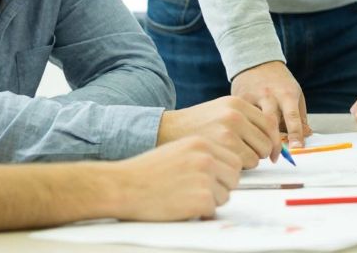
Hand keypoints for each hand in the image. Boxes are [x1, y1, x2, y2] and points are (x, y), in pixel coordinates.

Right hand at [105, 136, 241, 220]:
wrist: (123, 186)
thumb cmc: (146, 171)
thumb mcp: (178, 150)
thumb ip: (202, 155)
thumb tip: (223, 167)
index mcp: (202, 143)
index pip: (233, 159)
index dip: (224, 173)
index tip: (214, 180)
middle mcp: (206, 157)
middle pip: (234, 176)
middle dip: (222, 187)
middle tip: (202, 192)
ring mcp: (205, 177)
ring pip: (226, 195)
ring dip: (211, 201)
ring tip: (187, 198)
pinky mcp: (201, 198)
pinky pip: (213, 210)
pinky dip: (200, 213)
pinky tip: (182, 206)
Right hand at [158, 95, 279, 167]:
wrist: (161, 134)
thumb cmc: (191, 126)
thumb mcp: (220, 111)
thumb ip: (245, 119)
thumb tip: (273, 138)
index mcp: (236, 104)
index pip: (270, 125)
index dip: (274, 142)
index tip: (273, 153)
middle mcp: (233, 117)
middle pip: (266, 143)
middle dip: (260, 155)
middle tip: (246, 159)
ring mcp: (225, 135)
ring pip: (255, 160)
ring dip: (246, 166)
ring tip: (227, 162)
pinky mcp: (217, 156)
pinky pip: (241, 172)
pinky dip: (234, 174)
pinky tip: (219, 169)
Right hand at [230, 61, 309, 147]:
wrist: (256, 61)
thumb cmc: (279, 81)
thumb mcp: (295, 93)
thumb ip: (300, 116)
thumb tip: (307, 136)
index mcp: (287, 94)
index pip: (293, 117)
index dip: (295, 134)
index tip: (297, 149)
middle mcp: (270, 95)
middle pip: (271, 122)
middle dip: (274, 142)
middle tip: (276, 157)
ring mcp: (252, 97)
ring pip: (254, 123)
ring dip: (257, 139)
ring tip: (259, 151)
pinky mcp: (237, 100)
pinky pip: (241, 119)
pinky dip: (243, 131)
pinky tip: (244, 139)